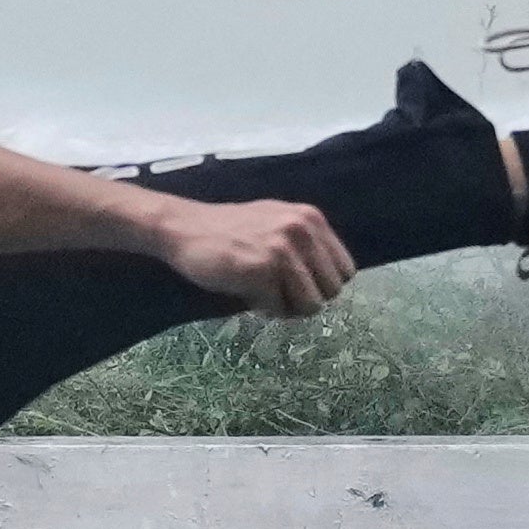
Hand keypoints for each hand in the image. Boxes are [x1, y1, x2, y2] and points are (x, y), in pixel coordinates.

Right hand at [148, 195, 351, 317]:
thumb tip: (334, 284)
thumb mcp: (278, 223)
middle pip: (332, 292)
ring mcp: (282, 249)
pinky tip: (245, 291)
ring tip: (263, 292)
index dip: (323, 285)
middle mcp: (301, 230)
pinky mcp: (260, 269)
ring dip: (287, 308)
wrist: (183, 228)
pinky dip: (262, 308)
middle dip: (307, 299)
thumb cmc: (231, 232)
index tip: (299, 284)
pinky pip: (278, 309)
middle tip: (279, 293)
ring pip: (311, 305)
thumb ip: (308, 245)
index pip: (346, 271)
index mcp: (311, 219)